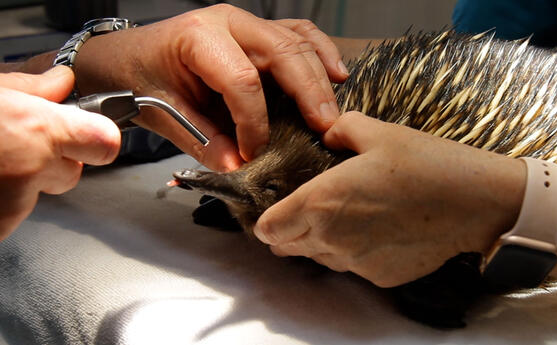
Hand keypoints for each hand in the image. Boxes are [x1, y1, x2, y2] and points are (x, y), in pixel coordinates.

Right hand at [0, 66, 119, 240]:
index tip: (88, 131)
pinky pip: (13, 215)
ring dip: (23, 182)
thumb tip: (62, 82)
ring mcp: (14, 202)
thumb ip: (31, 89)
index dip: (99, 137)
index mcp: (39, 130)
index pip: (107, 142)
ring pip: (42, 193)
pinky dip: (2, 201)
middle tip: (16, 145)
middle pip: (73, 171)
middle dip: (52, 160)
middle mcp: (33, 168)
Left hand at [74, 4, 348, 170]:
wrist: (129, 56)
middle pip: (282, 54)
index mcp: (197, 38)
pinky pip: (299, 34)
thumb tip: (239, 168)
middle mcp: (228, 23)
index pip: (241, 80)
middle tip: (325, 130)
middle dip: (308, 94)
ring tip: (332, 113)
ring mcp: (247, 23)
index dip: (254, 122)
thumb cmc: (141, 77)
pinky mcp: (259, 31)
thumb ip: (202, 140)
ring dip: (320, 77)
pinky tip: (338, 75)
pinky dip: (322, 52)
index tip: (255, 153)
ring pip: (297, 41)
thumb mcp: (162, 113)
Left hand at [254, 112, 525, 286]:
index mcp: (322, 202)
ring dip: (320, 241)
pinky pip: (351, 267)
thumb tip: (328, 133)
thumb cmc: (426, 163)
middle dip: (289, 230)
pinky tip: (378, 230)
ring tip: (348, 216)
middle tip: (310, 207)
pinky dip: (354, 252)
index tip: (277, 205)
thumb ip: (341, 129)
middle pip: (285, 247)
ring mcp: (356, 263)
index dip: (267, 217)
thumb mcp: (379, 131)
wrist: (474, 202)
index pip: (267, 228)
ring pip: (317, 258)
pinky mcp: (379, 277)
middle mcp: (332, 239)